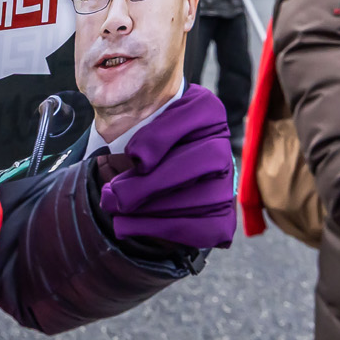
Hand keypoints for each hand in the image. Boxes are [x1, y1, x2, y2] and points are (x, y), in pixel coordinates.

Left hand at [96, 91, 235, 249]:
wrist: (147, 178)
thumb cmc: (139, 143)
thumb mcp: (133, 123)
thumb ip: (129, 125)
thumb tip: (116, 160)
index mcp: (205, 110)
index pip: (198, 113)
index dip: (166, 136)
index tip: (133, 155)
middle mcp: (222, 143)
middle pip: (204, 160)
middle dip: (154, 182)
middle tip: (114, 195)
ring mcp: (226, 182)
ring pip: (201, 198)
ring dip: (151, 209)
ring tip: (115, 210)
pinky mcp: (222, 217)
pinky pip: (201, 227)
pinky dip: (159, 229)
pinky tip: (126, 226)